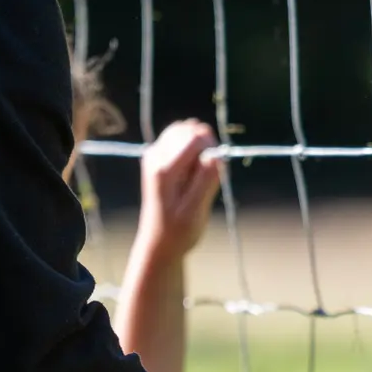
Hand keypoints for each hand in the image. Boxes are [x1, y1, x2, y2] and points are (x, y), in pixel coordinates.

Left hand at [134, 119, 223, 258]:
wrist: (159, 242)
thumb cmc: (179, 231)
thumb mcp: (196, 210)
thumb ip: (206, 181)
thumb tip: (217, 155)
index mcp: (164, 169)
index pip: (195, 137)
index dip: (213, 149)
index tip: (216, 172)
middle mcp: (156, 155)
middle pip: (190, 129)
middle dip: (206, 147)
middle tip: (207, 176)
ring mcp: (154, 153)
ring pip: (186, 131)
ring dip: (200, 148)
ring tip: (199, 175)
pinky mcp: (158, 155)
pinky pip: (181, 138)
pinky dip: (193, 149)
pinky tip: (194, 171)